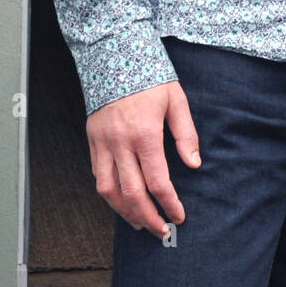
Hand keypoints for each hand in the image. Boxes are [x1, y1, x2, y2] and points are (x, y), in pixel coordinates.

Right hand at [87, 81, 200, 237]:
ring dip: (124, 212)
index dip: (169, 204)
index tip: (178, 216)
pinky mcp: (91, 141)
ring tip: (140, 223)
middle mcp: (120, 142)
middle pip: (132, 193)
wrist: (115, 55)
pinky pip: (97, 176)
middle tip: (161, 231)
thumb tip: (194, 163)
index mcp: (144, 133)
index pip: (157, 181)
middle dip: (148, 217)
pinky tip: (122, 201)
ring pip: (108, 190)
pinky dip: (109, 194)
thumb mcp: (176, 100)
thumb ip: (185, 134)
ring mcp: (102, 143)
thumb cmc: (150, 77)